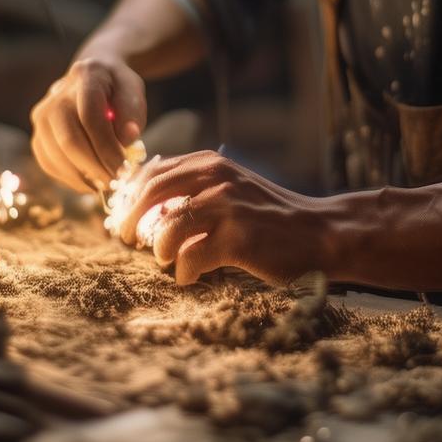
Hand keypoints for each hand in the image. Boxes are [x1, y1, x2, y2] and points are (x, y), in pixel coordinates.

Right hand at [30, 54, 146, 191]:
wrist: (91, 77)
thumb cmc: (116, 88)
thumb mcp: (133, 90)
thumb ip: (132, 112)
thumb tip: (126, 140)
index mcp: (86, 76)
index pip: (90, 117)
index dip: (107, 147)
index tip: (124, 168)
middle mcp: (57, 96)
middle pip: (69, 140)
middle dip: (95, 167)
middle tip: (116, 182)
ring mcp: (42, 116)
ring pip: (56, 156)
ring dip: (83, 177)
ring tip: (106, 184)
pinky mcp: (37, 135)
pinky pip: (48, 164)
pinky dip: (70, 179)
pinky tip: (90, 182)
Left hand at [117, 150, 331, 286]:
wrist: (319, 232)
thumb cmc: (270, 216)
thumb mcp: (232, 188)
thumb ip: (195, 189)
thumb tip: (145, 208)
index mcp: (211, 163)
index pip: (152, 172)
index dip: (130, 196)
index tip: (122, 217)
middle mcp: (217, 178)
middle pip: (151, 195)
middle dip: (132, 221)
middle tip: (130, 240)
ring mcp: (227, 207)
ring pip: (168, 230)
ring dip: (161, 251)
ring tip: (168, 260)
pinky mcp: (238, 239)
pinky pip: (191, 260)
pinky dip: (184, 273)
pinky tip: (191, 278)